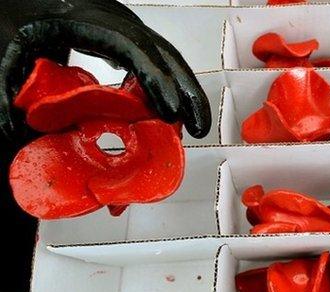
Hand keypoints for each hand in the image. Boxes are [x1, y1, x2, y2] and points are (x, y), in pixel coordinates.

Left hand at [0, 0, 210, 142]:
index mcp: (89, 20)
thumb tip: (14, 128)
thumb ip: (5, 87)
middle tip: (198, 126)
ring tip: (195, 125)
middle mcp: (116, 22)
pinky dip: (171, 88)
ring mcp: (126, 29)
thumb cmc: (25, 11)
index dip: (156, 80)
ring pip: (168, 58)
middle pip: (165, 54)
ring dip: (186, 91)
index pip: (133, 49)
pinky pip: (158, 62)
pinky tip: (171, 113)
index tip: (169, 109)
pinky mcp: (127, 39)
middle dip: (187, 91)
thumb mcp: (11, 46)